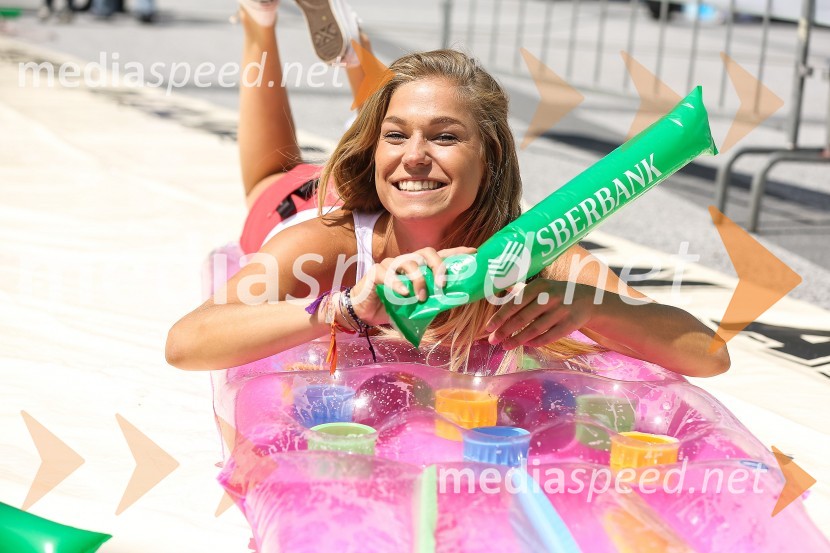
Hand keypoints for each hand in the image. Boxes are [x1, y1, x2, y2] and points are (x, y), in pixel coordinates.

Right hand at [350, 247, 476, 325]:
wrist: (364, 313)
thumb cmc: (392, 307)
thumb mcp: (417, 307)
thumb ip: (433, 302)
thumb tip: (455, 303)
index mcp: (419, 268)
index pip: (440, 255)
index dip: (457, 252)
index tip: (474, 252)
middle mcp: (406, 262)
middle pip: (426, 252)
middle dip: (438, 265)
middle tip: (443, 283)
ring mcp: (391, 265)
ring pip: (409, 262)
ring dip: (419, 280)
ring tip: (421, 297)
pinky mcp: (376, 272)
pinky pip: (388, 273)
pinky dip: (398, 284)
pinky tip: (404, 294)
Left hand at [484, 279, 595, 349]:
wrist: (587, 300)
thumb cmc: (555, 294)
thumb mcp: (540, 287)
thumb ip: (520, 291)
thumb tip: (496, 290)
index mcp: (539, 286)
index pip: (514, 304)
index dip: (500, 317)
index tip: (487, 328)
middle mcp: (550, 297)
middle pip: (522, 318)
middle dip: (505, 331)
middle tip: (492, 341)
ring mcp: (561, 311)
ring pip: (534, 329)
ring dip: (517, 340)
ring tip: (505, 346)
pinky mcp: (570, 324)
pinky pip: (549, 337)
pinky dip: (536, 342)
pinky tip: (525, 345)